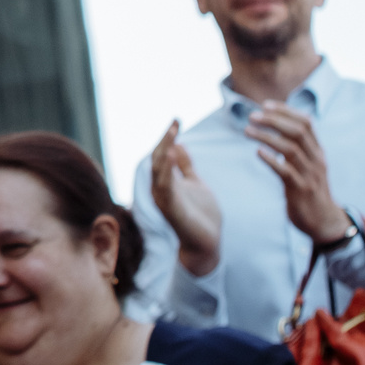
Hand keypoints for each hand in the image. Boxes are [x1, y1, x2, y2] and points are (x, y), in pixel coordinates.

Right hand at [150, 121, 222, 275]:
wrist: (206, 244)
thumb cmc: (200, 216)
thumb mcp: (195, 183)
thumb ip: (185, 166)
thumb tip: (180, 144)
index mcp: (167, 182)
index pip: (162, 154)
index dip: (168, 137)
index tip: (177, 120)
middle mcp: (161, 189)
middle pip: (158, 159)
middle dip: (165, 140)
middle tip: (175, 123)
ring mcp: (165, 200)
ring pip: (159, 171)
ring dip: (165, 151)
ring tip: (172, 133)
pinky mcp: (172, 210)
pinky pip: (166, 187)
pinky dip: (167, 171)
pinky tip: (173, 155)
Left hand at [240, 105, 350, 247]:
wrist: (324, 222)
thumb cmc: (311, 190)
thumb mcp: (308, 166)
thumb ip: (297, 148)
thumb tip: (276, 128)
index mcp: (318, 152)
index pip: (306, 123)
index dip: (286, 111)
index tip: (266, 105)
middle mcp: (316, 160)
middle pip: (297, 132)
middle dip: (274, 120)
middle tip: (252, 116)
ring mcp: (309, 175)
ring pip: (290, 149)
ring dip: (267, 137)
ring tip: (247, 131)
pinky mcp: (301, 190)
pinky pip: (286, 171)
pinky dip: (271, 160)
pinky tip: (258, 152)